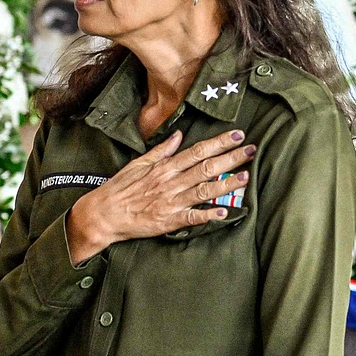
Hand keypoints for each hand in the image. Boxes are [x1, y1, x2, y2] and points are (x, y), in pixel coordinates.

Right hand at [65, 130, 254, 261]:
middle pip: (206, 167)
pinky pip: (191, 217)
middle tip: (252, 150)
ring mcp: (171, 202)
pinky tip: (224, 212)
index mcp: (165, 167)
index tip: (238, 135)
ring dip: (226, 184)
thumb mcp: (138, 163)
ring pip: (204, 190)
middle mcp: (171, 182)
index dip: (219, 143)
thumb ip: (162, 151)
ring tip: (245, 177)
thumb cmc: (120, 188)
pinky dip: (207, 215)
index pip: (197, 151)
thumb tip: (178, 135)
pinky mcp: (169, 221)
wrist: (104, 214)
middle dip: (231, 158)